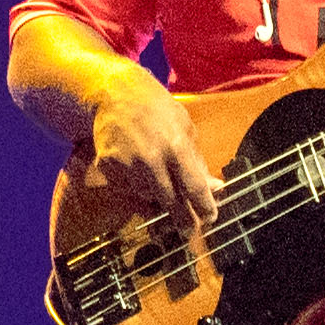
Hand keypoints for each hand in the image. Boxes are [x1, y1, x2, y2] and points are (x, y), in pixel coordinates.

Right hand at [79, 70, 219, 226]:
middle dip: (182, 219)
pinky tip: (137, 168)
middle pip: (171, 202)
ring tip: (157, 178)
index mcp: (176, 145)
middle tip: (188, 230)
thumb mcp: (184, 127)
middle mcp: (151, 158)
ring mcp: (127, 165)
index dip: (204, 207)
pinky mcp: (108, 167)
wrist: (114, 93)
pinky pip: (127, 190)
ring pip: (147, 198)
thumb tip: (215, 187)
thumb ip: (198, 161)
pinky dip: (135, 187)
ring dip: (157, 198)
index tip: (210, 218)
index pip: (194, 186)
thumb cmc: (156, 109)